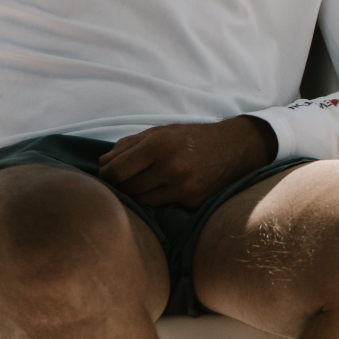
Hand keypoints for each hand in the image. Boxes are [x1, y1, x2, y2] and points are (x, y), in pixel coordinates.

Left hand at [98, 116, 277, 208]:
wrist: (234, 149)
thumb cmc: (192, 137)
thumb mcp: (162, 131)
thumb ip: (130, 145)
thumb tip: (103, 162)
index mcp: (159, 144)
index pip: (117, 170)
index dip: (106, 174)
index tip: (106, 174)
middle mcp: (171, 167)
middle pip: (127, 188)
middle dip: (119, 185)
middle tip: (120, 181)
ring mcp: (183, 188)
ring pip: (142, 201)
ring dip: (136, 195)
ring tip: (139, 185)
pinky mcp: (192, 203)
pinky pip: (162, 206)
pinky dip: (157, 200)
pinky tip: (161, 190)